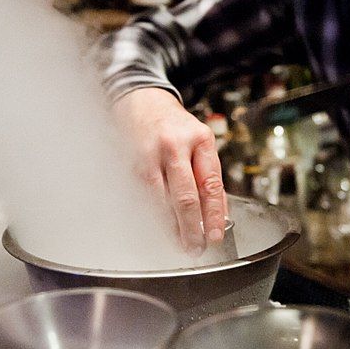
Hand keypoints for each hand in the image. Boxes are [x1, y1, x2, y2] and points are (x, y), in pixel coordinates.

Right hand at [112, 88, 227, 253]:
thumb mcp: (199, 142)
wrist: (140, 101)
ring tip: (179, 243)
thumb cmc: (173, 126)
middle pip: (186, 196)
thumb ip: (209, 176)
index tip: (214, 236)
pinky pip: (144, 197)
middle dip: (192, 228)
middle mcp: (175, 145)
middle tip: (196, 247)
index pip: (210, 185)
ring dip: (171, 227)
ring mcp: (150, 154)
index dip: (213, 215)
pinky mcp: (131, 163)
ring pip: (162, 201)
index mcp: (200, 139)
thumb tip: (218, 214)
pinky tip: (160, 226)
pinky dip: (154, 215)